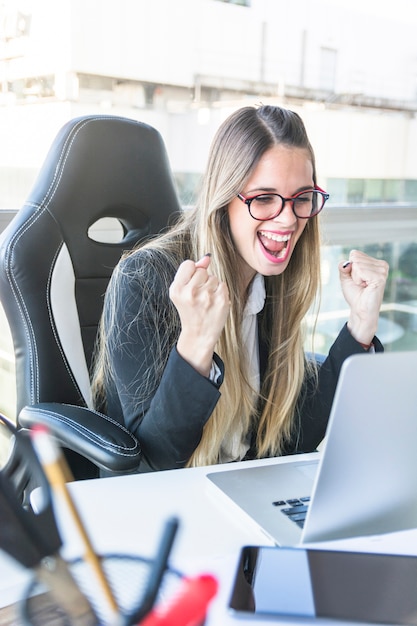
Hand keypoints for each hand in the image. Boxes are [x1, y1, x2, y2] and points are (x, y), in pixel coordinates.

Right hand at [169, 254, 229, 376]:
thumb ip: (191, 272)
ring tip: (206, 301)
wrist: (199, 334)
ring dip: (212, 287)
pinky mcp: (221, 301)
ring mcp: (207, 297)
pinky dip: (220, 292)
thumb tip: (207, 258)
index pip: (189, 264)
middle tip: (198, 297)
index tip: (190, 286)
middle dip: (202, 280)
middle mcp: (190, 292)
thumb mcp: (182, 292)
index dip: (192, 273)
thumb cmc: (190, 310)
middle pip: (202, 270)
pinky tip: (214, 303)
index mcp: (176, 289)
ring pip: (213, 277)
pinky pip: (222, 285)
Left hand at [339, 249, 388, 344]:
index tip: (357, 279)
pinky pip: (360, 271)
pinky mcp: (380, 277)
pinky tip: (366, 287)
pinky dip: (358, 280)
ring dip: (356, 278)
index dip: (350, 268)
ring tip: (364, 286)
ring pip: (357, 264)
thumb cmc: (355, 294)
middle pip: (355, 258)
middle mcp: (381, 264)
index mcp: (375, 262)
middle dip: (352, 273)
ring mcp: (382, 270)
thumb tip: (347, 263)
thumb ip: (343, 266)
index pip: (355, 253)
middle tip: (360, 284)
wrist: (360, 310)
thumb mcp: (345, 277)